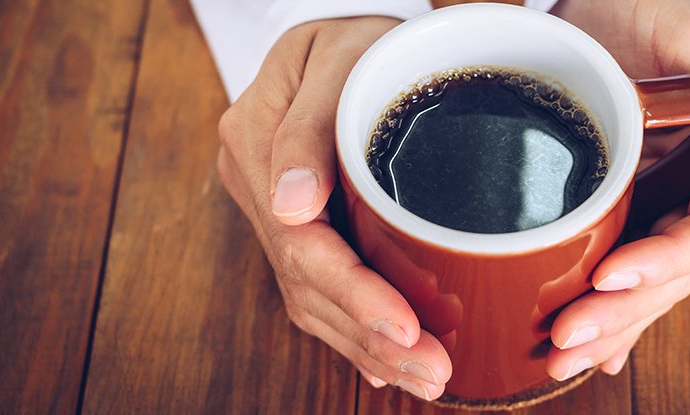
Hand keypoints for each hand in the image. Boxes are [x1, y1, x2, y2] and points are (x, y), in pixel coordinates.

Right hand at [216, 17, 451, 399]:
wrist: (349, 41)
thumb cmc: (360, 40)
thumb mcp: (341, 57)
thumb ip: (308, 127)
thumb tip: (291, 207)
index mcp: (256, 140)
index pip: (302, 241)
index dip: (354, 293)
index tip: (406, 327)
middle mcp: (258, 185)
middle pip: (308, 282)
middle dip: (371, 337)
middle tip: (433, 372)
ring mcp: (274, 208)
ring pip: (312, 297)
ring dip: (367, 346)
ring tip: (424, 377)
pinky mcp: (300, 224)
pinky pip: (318, 287)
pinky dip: (355, 330)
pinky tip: (386, 363)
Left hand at [546, 0, 689, 378]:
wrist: (602, 2)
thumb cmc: (657, 7)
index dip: (664, 262)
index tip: (611, 277)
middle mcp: (689, 198)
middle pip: (668, 275)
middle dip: (623, 313)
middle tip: (567, 338)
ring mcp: (651, 208)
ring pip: (639, 284)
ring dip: (605, 328)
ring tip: (558, 359)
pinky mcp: (611, 209)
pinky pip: (611, 268)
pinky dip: (603, 313)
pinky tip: (586, 351)